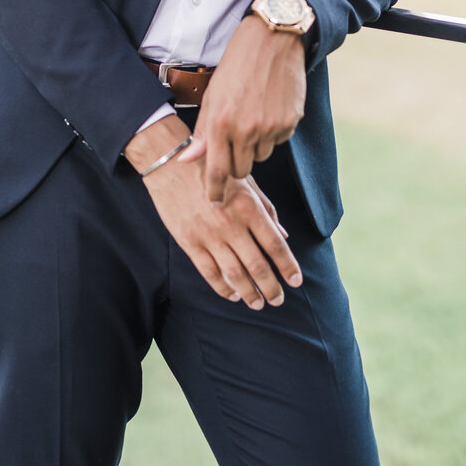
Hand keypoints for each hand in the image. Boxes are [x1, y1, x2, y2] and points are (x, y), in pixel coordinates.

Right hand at [139, 141, 302, 309]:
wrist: (170, 163)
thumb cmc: (212, 170)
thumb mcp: (244, 181)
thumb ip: (265, 208)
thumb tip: (283, 235)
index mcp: (248, 207)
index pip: (275, 244)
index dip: (288, 266)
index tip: (296, 281)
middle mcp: (231, 224)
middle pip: (257, 265)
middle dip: (271, 287)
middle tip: (278, 300)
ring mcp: (209, 235)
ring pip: (234, 274)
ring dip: (249, 293)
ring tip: (258, 303)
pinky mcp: (189, 242)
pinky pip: (209, 272)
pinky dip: (223, 288)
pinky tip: (233, 294)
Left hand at [180, 14, 306, 202]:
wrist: (272, 40)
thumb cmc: (237, 65)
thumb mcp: (212, 95)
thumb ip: (202, 132)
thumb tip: (187, 160)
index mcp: (220, 122)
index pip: (217, 171)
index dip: (215, 191)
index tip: (214, 202)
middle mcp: (246, 129)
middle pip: (241, 169)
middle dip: (236, 163)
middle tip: (234, 143)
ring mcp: (271, 127)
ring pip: (261, 155)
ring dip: (255, 145)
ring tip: (252, 116)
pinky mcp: (290, 122)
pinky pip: (279, 141)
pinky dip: (273, 132)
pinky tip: (268, 108)